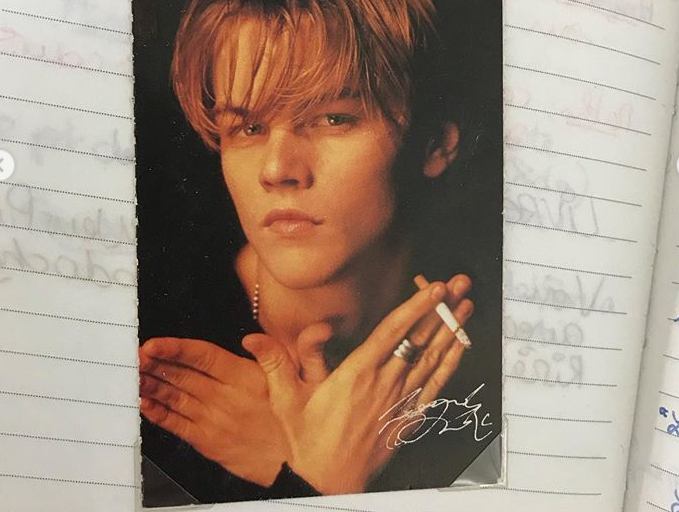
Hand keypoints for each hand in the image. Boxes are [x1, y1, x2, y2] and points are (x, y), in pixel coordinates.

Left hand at [139, 337, 287, 486]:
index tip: (154, 343)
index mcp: (246, 379)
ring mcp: (215, 423)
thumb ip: (275, 354)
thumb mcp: (298, 379)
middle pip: (184, 376)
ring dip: (153, 385)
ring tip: (134, 374)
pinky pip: (178, 426)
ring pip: (177, 399)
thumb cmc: (297, 419)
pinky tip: (145, 404)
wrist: (297, 465)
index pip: (204, 358)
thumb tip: (252, 338)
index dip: (176, 348)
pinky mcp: (209, 443)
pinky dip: (159, 414)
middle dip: (157, 364)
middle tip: (135, 354)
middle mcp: (226, 400)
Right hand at [243, 276, 472, 494]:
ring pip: (432, 359)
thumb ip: (273, 365)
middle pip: (419, 339)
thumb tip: (251, 338)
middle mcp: (384, 384)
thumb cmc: (307, 442)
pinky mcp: (407, 419)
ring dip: (452, 330)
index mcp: (356, 374)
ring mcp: (399, 401)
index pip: (392, 332)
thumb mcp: (285, 402)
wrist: (328, 485)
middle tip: (459, 283)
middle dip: (441, 308)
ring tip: (466, 304)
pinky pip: (436, 387)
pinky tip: (460, 347)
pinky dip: (450, 365)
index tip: (433, 287)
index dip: (415, 307)